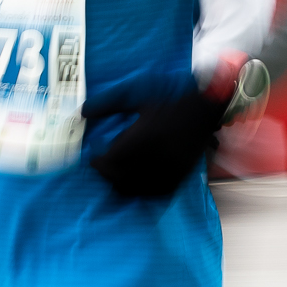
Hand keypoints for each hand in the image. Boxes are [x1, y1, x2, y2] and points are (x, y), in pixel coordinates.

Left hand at [91, 54, 256, 199]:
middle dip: (108, 175)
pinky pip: (157, 192)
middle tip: (100, 168)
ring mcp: (172, 167)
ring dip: (122, 185)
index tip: (92, 160)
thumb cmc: (168, 95)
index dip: (99, 163)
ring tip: (114, 177)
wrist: (205, 105)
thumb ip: (107, 103)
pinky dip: (143, 191)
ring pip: (140, 187)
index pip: (114, 160)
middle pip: (124, 177)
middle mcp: (160, 154)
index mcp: (146, 134)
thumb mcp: (136, 94)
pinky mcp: (182, 174)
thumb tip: (81, 112)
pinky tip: (134, 184)